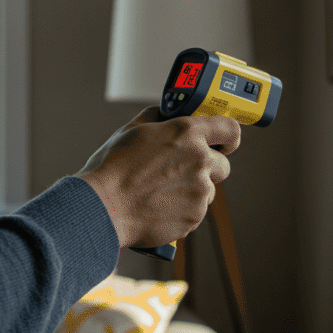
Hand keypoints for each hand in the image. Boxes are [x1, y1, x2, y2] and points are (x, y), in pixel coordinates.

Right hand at [76, 106, 240, 248]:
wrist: (102, 207)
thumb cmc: (112, 168)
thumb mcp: (132, 129)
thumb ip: (159, 118)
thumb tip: (168, 115)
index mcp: (187, 133)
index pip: (230, 129)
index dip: (228, 138)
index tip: (224, 144)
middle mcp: (200, 161)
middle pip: (223, 166)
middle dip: (208, 169)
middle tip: (181, 173)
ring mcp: (200, 191)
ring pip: (207, 191)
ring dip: (191, 192)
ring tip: (160, 193)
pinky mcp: (194, 217)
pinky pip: (195, 212)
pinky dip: (181, 211)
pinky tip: (158, 207)